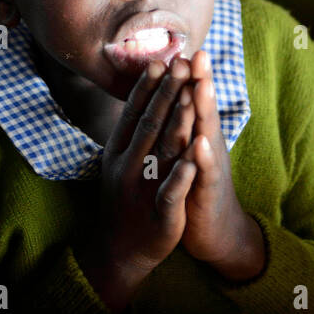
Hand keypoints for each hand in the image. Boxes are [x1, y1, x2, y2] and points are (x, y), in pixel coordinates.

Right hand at [78, 57, 198, 310]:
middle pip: (149, 123)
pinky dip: (183, 171)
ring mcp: (141, 190)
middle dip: (166, 92)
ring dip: (177, 121)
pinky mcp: (160, 215)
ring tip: (190, 94)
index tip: (162, 60)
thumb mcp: (123, 163)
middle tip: (179, 62)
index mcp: (118, 153)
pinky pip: (172, 190)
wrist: (121, 253)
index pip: (133, 113)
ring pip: (161, 150)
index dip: (148, 87)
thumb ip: (133, 134)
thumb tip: (144, 97)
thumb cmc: (127, 200)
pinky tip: (195, 151)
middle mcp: (126, 167)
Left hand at [179, 51, 264, 281]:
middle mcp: (208, 146)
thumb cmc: (197, 188)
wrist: (216, 233)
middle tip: (197, 53)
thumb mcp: (190, 153)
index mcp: (199, 136)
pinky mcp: (208, 192)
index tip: (186, 46)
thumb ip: (186, 126)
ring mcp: (210, 168)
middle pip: (204, 109)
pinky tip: (201, 143)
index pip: (194, 101)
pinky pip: (205, 173)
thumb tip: (179, 95)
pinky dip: (203, 157)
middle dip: (200, 81)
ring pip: (207, 134)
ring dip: (204, 109)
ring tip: (201, 85)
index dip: (191, 76)